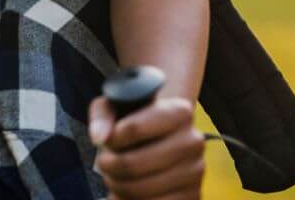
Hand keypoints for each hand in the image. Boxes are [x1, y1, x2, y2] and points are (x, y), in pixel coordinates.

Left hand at [89, 95, 205, 199]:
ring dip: (117, 186)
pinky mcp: (192, 195)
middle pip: (132, 165)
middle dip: (109, 166)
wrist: (166, 135)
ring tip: (114, 176)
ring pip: (139, 190)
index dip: (113, 138)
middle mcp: (192, 142)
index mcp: (178, 111)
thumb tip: (99, 138)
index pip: (134, 128)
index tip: (108, 140)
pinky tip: (126, 192)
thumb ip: (103, 116)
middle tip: (104, 162)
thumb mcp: (117, 105)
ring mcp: (194, 171)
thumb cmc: (137, 118)